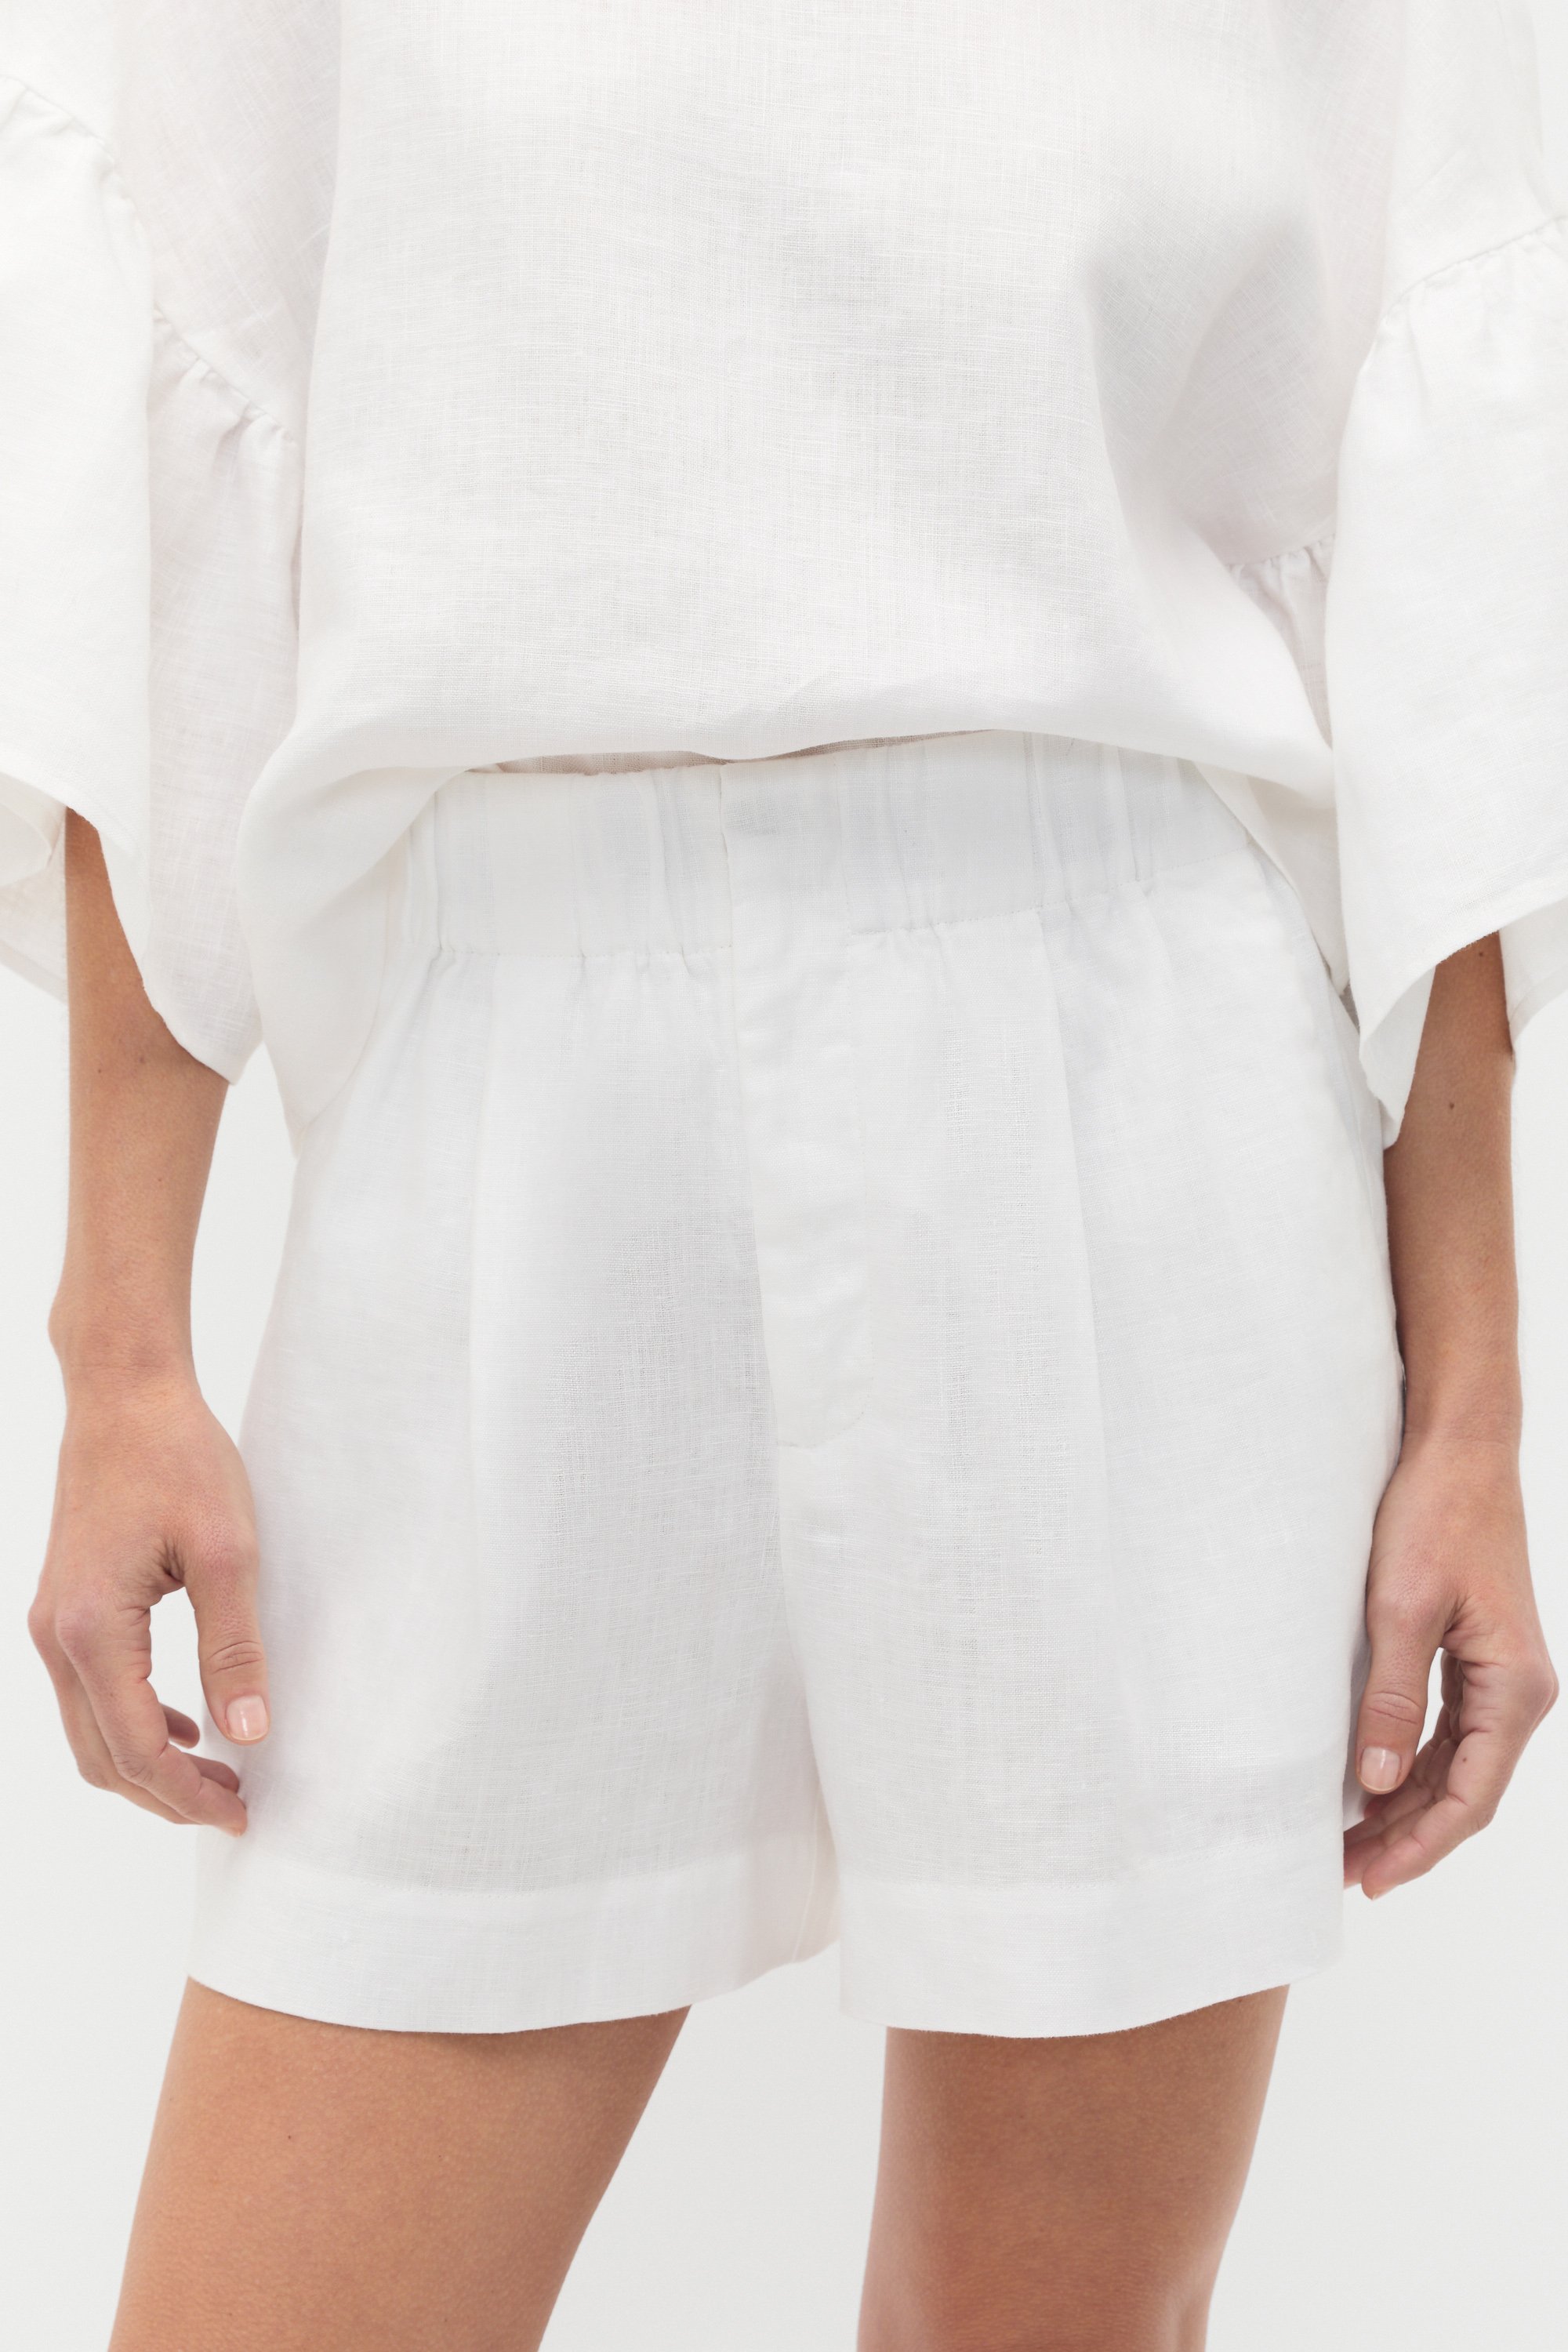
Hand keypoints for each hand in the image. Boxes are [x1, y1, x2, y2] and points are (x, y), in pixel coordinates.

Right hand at [29, 1367, 268, 1831]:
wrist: (125, 1394)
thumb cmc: (179, 1458)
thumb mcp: (227, 1551)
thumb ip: (235, 1648)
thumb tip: (250, 1731)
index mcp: (93, 1630)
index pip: (136, 1749)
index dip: (188, 1797)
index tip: (243, 1814)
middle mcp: (58, 1636)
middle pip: (103, 1756)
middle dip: (166, 1798)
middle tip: (237, 1808)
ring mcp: (54, 1623)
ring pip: (90, 1730)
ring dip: (148, 1766)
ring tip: (218, 1778)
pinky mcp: (65, 1607)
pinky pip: (89, 1692)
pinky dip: (132, 1724)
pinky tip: (185, 1727)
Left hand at [1344, 1429, 1555, 1898]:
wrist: (1459, 1449)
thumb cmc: (1436, 1515)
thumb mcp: (1402, 1608)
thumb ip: (1391, 1697)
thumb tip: (1374, 1780)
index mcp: (1515, 1689)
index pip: (1469, 1797)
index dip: (1419, 1846)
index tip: (1369, 1879)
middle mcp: (1518, 1690)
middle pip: (1463, 1790)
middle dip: (1405, 1835)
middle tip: (1342, 1871)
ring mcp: (1500, 1674)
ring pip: (1453, 1764)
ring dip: (1404, 1803)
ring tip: (1348, 1840)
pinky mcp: (1477, 1655)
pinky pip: (1447, 1730)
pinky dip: (1410, 1761)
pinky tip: (1369, 1781)